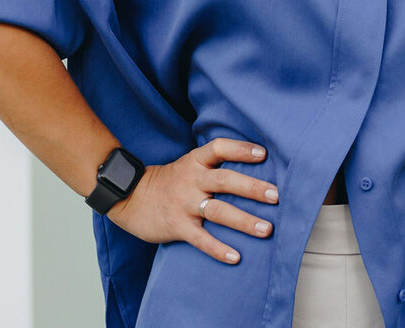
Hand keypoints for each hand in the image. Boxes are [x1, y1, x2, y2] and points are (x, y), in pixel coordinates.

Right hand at [106, 137, 278, 264]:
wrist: (128, 197)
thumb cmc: (165, 182)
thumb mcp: (186, 166)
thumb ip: (212, 167)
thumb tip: (249, 170)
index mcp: (194, 163)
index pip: (219, 148)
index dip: (241, 149)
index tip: (263, 154)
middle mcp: (191, 180)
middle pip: (225, 180)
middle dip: (252, 188)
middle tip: (276, 196)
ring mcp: (184, 204)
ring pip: (219, 211)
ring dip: (244, 220)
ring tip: (267, 229)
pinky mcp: (177, 226)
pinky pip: (201, 239)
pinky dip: (218, 248)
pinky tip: (235, 257)